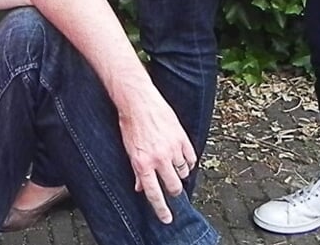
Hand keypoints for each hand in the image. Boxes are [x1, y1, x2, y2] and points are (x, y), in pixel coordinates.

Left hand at [115, 83, 195, 223]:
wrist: (138, 101)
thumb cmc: (130, 124)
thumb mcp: (129, 150)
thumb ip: (136, 171)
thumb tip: (141, 187)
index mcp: (143, 164)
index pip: (154, 194)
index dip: (161, 209)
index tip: (166, 218)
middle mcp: (159, 159)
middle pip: (174, 187)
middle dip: (173, 190)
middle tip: (171, 185)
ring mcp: (172, 149)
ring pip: (184, 172)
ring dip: (179, 172)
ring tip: (172, 163)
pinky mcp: (182, 138)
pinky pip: (191, 159)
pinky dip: (188, 161)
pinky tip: (181, 156)